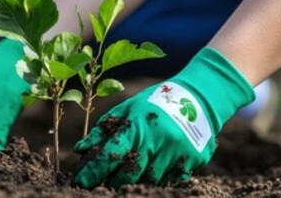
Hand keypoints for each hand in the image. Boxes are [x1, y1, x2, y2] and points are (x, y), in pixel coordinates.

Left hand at [73, 47, 255, 187]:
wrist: (199, 97)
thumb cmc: (156, 103)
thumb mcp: (128, 109)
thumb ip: (104, 130)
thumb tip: (80, 150)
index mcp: (137, 127)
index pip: (109, 155)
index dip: (93, 171)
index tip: (80, 182)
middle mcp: (156, 141)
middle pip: (128, 175)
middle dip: (113, 181)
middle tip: (105, 182)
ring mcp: (176, 153)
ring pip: (149, 180)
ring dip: (138, 179)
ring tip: (134, 170)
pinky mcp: (191, 161)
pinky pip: (170, 179)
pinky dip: (160, 176)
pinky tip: (157, 165)